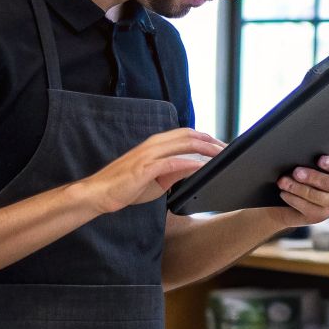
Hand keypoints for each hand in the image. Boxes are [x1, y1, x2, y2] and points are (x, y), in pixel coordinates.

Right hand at [74, 129, 224, 215]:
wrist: (99, 194)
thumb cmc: (126, 186)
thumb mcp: (157, 180)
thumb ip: (174, 172)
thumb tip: (193, 168)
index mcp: (156, 144)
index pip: (187, 135)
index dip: (207, 138)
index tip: (223, 147)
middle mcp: (154, 144)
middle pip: (189, 135)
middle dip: (212, 141)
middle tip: (229, 150)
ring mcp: (149, 154)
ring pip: (183, 144)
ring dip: (205, 149)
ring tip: (222, 155)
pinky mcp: (144, 168)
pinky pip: (172, 162)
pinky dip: (189, 163)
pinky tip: (202, 167)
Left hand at [274, 144, 328, 224]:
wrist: (295, 195)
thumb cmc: (307, 172)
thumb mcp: (315, 161)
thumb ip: (324, 154)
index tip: (320, 160)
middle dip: (312, 177)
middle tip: (296, 171)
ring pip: (316, 197)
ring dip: (297, 188)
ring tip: (283, 181)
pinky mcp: (321, 216)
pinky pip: (307, 208)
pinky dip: (293, 199)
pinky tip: (284, 193)